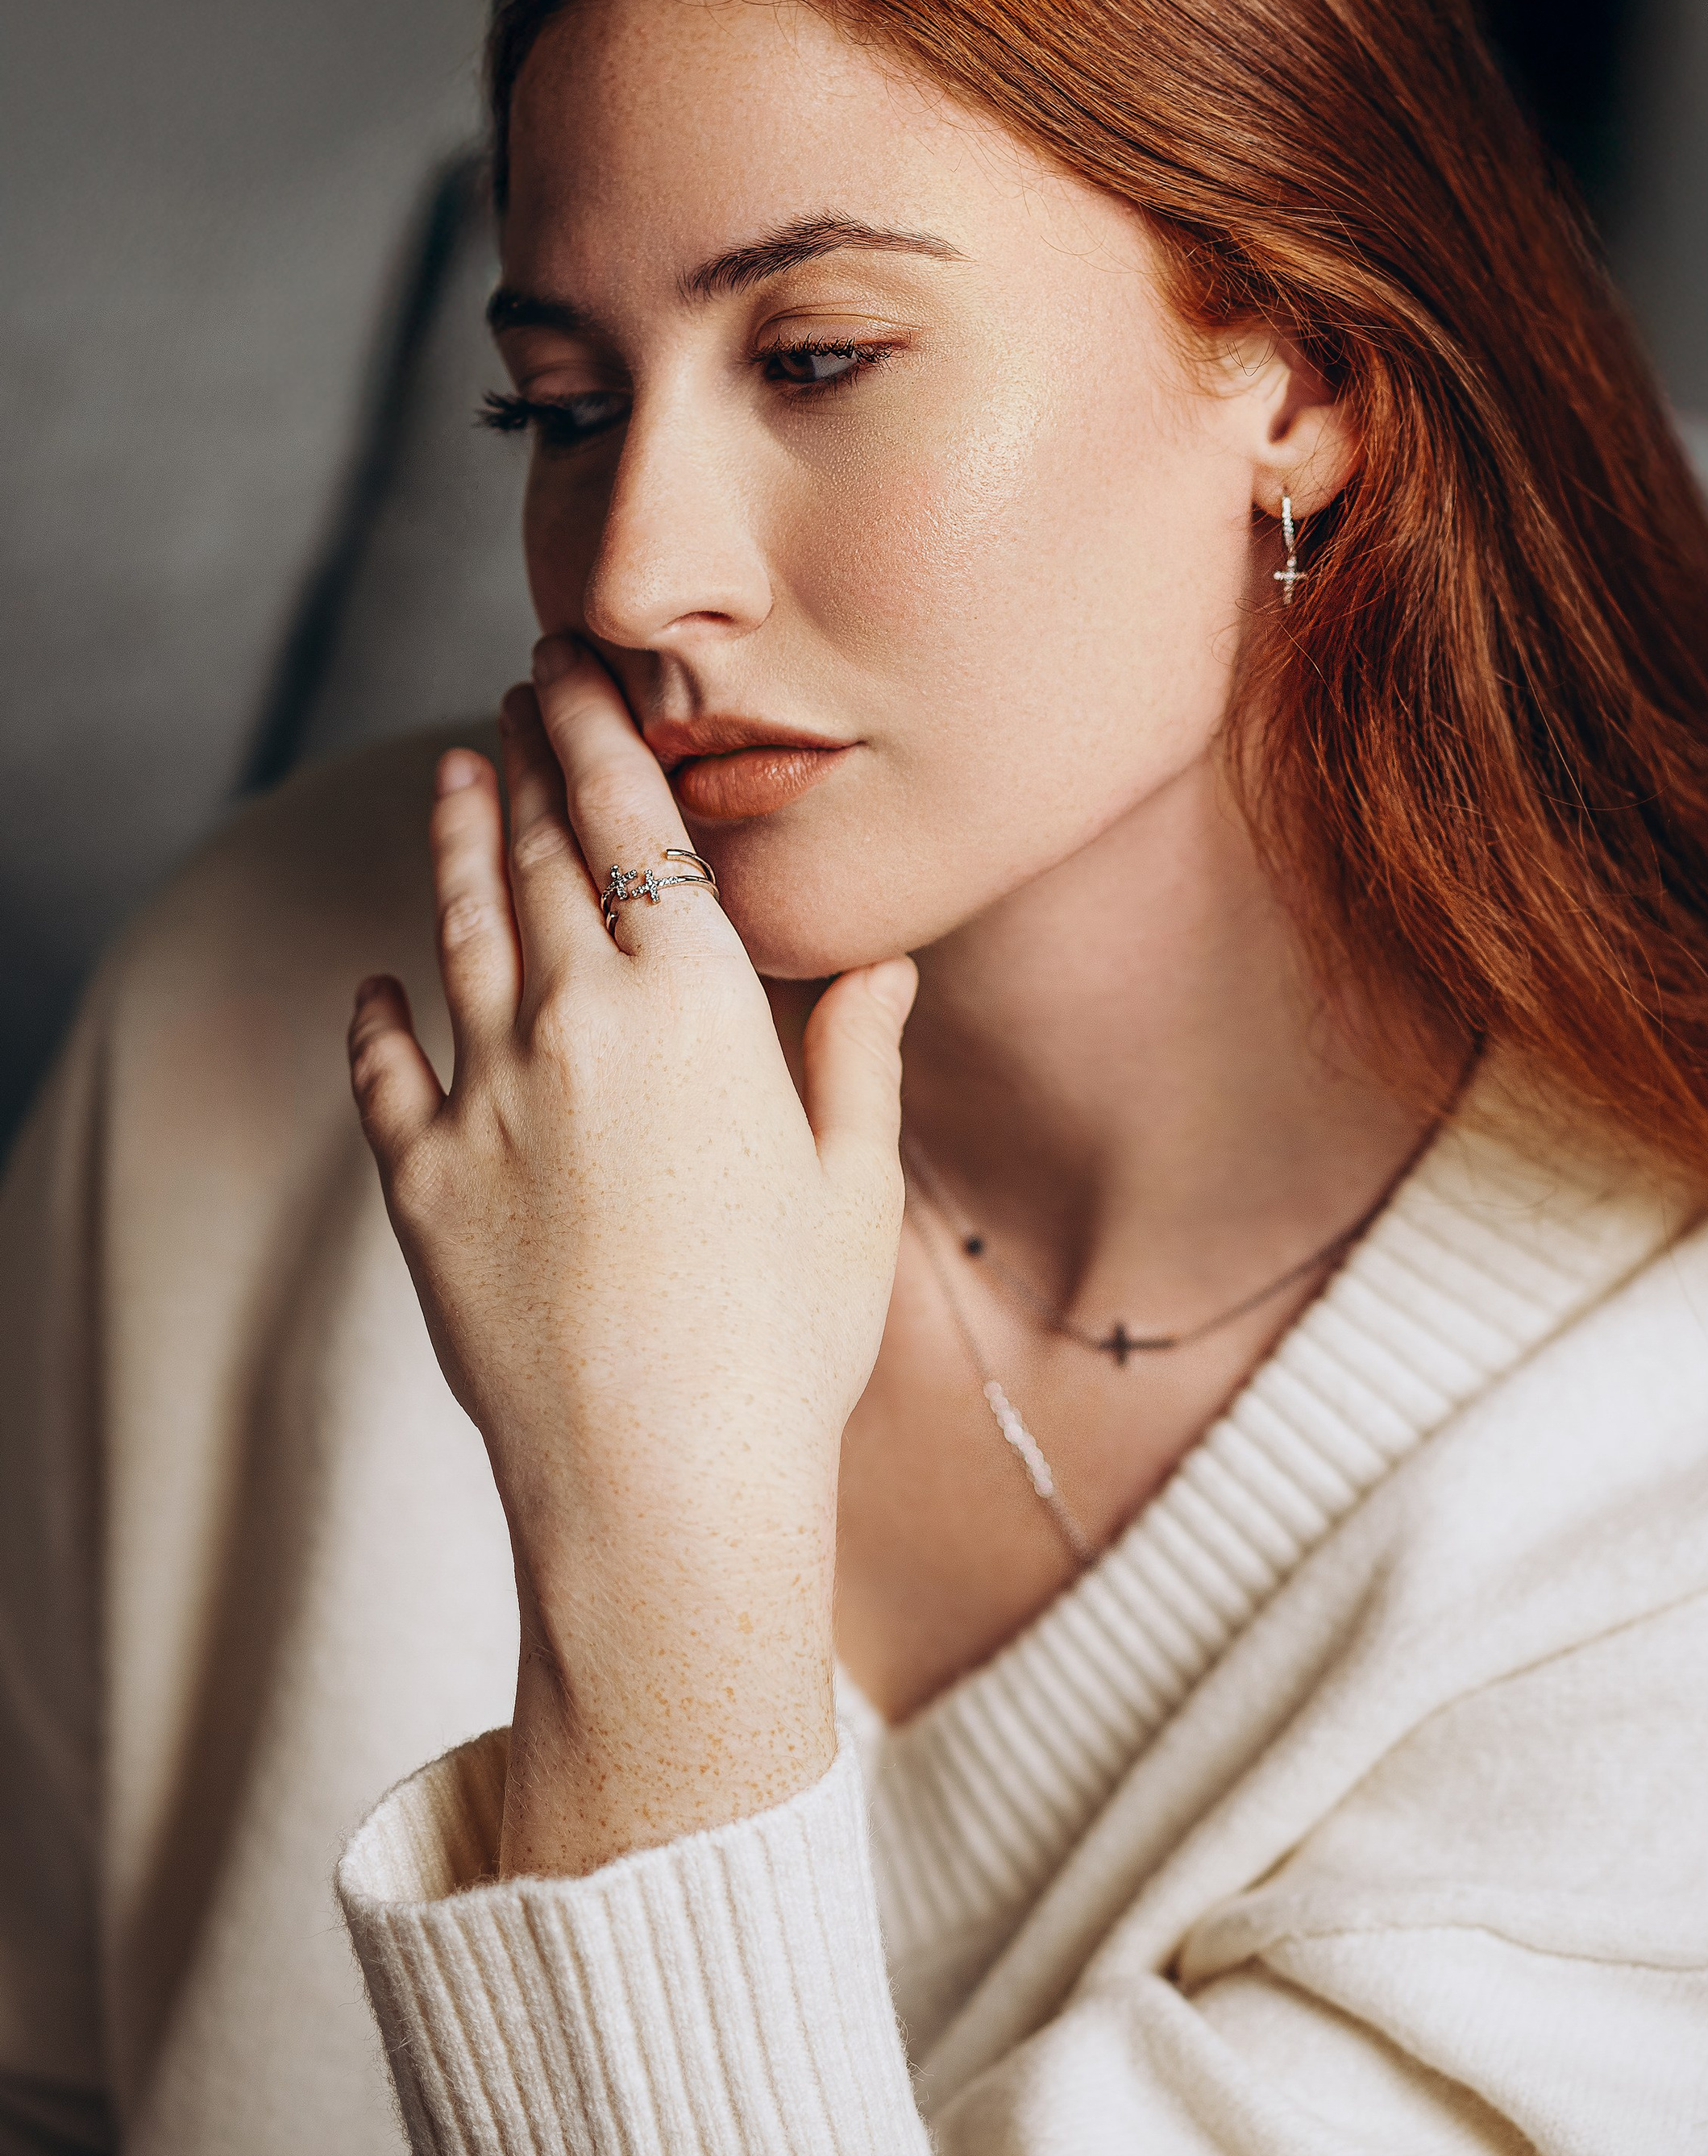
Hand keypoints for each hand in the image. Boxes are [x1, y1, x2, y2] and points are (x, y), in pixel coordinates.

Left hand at [346, 637, 916, 1874]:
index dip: (600, 736)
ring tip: (450, 778)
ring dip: (451, 844)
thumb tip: (882, 961)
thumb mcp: (850, 1186)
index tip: (575, 671)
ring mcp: (486, 1098)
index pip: (636, 826)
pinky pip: (386, 1071)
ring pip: (456, 933)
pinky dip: (378, 1015)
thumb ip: (854, 1055)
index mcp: (697, 1007)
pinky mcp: (420, 1183)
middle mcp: (579, 1023)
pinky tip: (377, 983)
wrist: (663, 1484)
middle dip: (523, 761)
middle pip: (535, 857)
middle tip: (513, 695)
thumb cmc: (787, 1342)